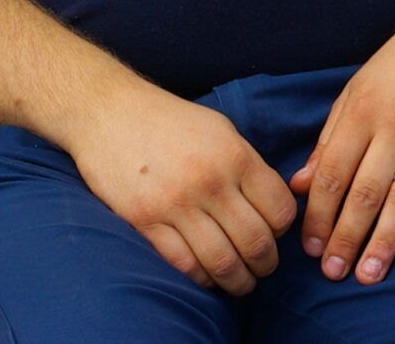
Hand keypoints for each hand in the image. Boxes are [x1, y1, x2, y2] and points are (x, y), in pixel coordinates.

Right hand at [62, 84, 297, 295]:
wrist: (110, 113)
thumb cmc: (171, 121)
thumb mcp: (222, 130)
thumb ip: (248, 166)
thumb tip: (270, 205)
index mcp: (236, 156)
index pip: (280, 209)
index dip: (284, 230)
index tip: (276, 235)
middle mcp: (211, 182)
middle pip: (256, 242)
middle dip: (266, 264)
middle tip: (263, 269)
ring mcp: (176, 204)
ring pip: (222, 261)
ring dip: (237, 281)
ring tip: (239, 282)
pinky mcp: (144, 221)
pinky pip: (182, 264)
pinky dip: (201, 280)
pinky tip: (206, 277)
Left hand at [291, 3, 394, 283]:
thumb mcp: (354, 94)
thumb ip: (329, 140)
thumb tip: (301, 186)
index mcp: (362, 113)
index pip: (333, 174)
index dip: (319, 216)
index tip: (310, 249)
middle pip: (366, 191)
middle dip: (347, 237)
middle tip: (335, 273)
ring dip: (386, 239)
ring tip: (370, 272)